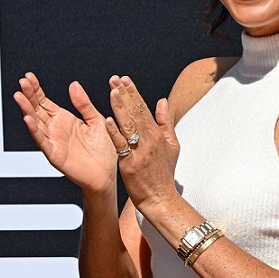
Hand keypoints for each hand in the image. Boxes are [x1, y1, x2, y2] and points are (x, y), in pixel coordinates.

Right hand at [14, 72, 118, 194]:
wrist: (107, 175)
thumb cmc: (103, 150)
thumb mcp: (96, 120)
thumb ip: (84, 104)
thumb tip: (73, 85)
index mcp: (64, 119)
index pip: (44, 101)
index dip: (36, 89)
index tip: (29, 77)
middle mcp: (55, 129)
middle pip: (37, 109)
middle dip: (28, 95)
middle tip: (22, 82)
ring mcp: (53, 141)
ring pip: (36, 122)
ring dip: (26, 109)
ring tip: (19, 96)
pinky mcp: (55, 155)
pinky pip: (42, 141)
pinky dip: (34, 130)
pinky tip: (28, 119)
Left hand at [104, 75, 179, 210]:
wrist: (161, 198)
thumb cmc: (163, 173)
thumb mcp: (171, 145)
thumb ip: (165, 122)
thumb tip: (162, 100)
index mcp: (157, 134)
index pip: (143, 108)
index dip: (133, 93)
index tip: (124, 79)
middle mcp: (149, 139)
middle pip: (135, 112)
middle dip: (124, 94)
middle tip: (114, 79)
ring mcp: (140, 151)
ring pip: (128, 125)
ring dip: (120, 107)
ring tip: (112, 92)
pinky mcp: (130, 163)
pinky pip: (121, 145)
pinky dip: (114, 132)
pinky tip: (107, 120)